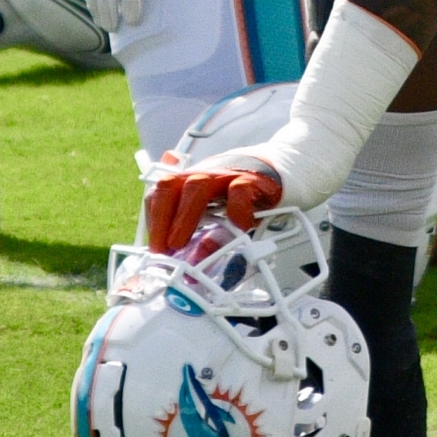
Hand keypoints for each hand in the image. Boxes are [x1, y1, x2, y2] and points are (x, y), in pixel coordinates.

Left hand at [145, 151, 283, 251]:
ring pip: (197, 185)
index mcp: (191, 182)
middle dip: (161, 219)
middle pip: (171, 185)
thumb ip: (207, 240)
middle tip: (161, 250)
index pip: (161, 194)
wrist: (282, 169)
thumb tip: (192, 267)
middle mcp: (204, 175)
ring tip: (180, 244)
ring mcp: (226, 175)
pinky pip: (239, 190)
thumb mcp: (222, 219)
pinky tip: (239, 228)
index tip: (155, 248)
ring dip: (184, 216)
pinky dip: (236, 210)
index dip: (154, 220)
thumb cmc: (245, 195)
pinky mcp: (252, 179)